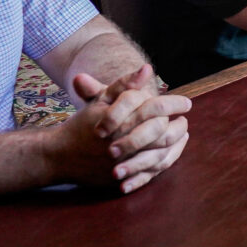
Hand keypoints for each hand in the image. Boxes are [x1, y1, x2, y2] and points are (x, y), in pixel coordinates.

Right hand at [53, 67, 190, 192]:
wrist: (59, 155)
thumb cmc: (83, 124)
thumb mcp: (100, 100)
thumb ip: (125, 84)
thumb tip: (148, 68)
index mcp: (122, 120)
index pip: (157, 108)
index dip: (176, 104)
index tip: (187, 103)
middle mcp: (124, 142)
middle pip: (163, 132)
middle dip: (179, 125)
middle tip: (185, 119)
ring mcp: (123, 162)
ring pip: (161, 154)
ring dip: (176, 143)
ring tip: (182, 133)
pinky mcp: (121, 178)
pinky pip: (151, 172)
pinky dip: (166, 161)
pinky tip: (171, 150)